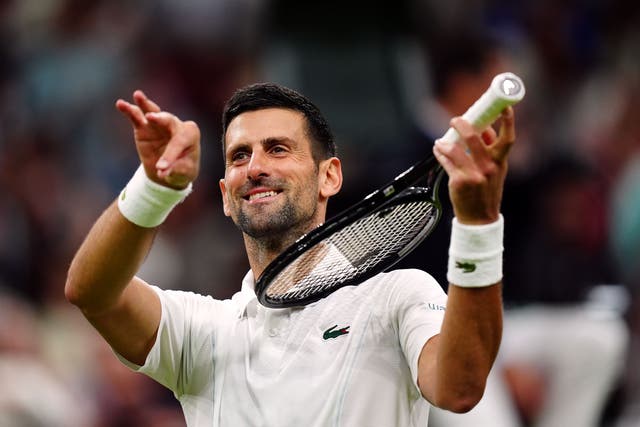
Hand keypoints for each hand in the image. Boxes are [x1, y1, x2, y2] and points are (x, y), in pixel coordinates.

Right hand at [116, 90, 199, 189]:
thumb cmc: (182, 169)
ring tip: (138, 96)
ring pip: (153, 111)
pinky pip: (136, 117)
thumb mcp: (184, 174)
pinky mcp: (144, 127)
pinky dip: (129, 111)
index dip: (170, 155)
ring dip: (145, 104)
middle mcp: (176, 125)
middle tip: (151, 118)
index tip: (161, 169)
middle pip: (168, 120)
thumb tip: (163, 171)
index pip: (179, 141)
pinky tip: (121, 104)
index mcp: (190, 134)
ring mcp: (159, 124)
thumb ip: (177, 171)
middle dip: (160, 120)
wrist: (170, 172)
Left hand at [432, 107, 515, 224]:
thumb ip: (491, 149)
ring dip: (445, 142)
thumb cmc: (486, 191)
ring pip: (456, 149)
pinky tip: (438, 150)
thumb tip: (484, 127)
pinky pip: (446, 162)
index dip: (508, 121)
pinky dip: (440, 153)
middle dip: (462, 125)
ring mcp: (474, 175)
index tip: (504, 107)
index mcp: (500, 162)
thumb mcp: (496, 170)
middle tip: (455, 120)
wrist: (480, 218)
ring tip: (441, 141)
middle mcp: (489, 167)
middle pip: (474, 138)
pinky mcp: (459, 182)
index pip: (508, 138)